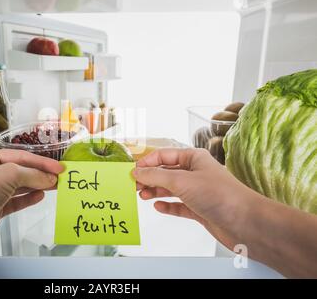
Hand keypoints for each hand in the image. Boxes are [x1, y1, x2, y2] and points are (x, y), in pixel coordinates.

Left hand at [0, 149, 62, 270]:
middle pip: (19, 171)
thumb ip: (31, 174)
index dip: (41, 161)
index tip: (58, 167)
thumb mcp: (6, 175)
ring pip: (18, 187)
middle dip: (40, 173)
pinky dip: (27, 199)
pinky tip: (39, 196)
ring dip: (37, 185)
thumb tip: (48, 177)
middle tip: (60, 177)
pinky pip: (14, 202)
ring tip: (54, 186)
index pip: (19, 156)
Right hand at [132, 148, 257, 250]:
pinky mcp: (200, 209)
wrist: (246, 223)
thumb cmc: (221, 196)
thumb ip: (156, 176)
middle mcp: (195, 173)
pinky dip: (167, 206)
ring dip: (155, 192)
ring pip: (170, 189)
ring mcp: (198, 192)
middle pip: (166, 172)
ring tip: (142, 196)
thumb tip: (137, 171)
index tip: (132, 171)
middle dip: (149, 178)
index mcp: (194, 158)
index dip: (146, 162)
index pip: (164, 155)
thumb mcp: (182, 181)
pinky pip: (178, 206)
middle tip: (133, 186)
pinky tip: (158, 206)